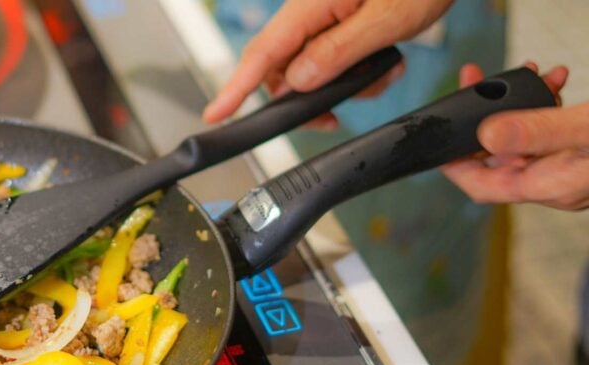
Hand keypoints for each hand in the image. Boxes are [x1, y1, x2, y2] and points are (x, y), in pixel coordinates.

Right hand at [202, 0, 452, 125]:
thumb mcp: (386, 20)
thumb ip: (337, 53)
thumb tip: (297, 81)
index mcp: (312, 4)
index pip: (263, 53)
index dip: (236, 87)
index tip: (216, 114)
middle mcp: (310, 9)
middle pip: (282, 67)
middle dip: (309, 96)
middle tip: (336, 115)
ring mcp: (324, 15)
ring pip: (309, 67)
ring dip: (342, 84)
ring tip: (382, 74)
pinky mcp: (338, 20)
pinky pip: (330, 56)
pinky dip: (355, 70)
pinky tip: (384, 63)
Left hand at [441, 63, 588, 210]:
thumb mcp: (587, 130)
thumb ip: (540, 133)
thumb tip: (487, 134)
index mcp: (548, 186)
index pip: (482, 185)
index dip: (454, 164)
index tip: (439, 136)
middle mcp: (553, 181)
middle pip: (497, 154)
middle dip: (485, 116)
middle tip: (477, 78)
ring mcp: (565, 167)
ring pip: (525, 137)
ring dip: (520, 103)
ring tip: (530, 70)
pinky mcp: (578, 151)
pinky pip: (549, 130)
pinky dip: (546, 104)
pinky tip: (556, 80)